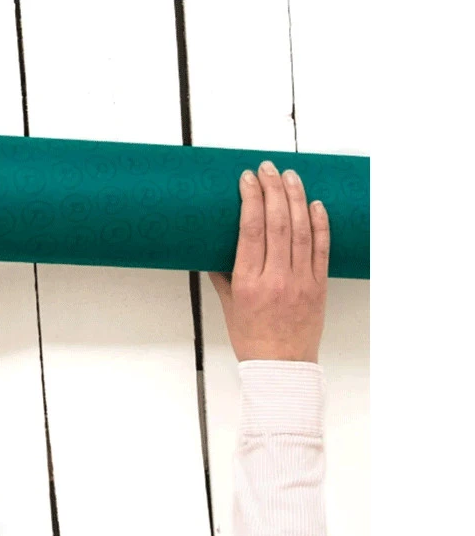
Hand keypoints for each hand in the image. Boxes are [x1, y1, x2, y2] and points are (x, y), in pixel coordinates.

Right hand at [209, 160, 328, 362]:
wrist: (282, 367)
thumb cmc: (251, 338)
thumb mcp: (228, 305)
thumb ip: (223, 274)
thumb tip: (215, 248)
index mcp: (249, 282)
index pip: (251, 230)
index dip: (250, 200)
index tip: (247, 179)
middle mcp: (276, 278)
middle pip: (277, 224)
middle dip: (272, 190)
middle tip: (267, 168)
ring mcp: (301, 281)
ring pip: (301, 231)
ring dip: (296, 199)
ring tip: (290, 176)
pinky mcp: (319, 285)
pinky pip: (321, 249)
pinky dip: (319, 224)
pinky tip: (315, 204)